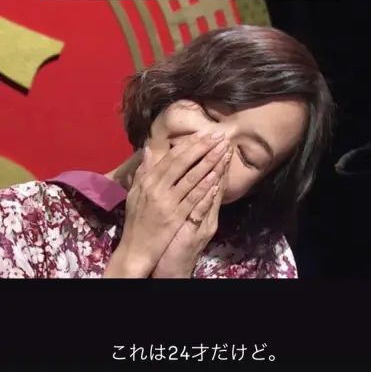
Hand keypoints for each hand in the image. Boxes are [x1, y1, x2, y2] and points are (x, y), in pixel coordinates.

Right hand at [104, 131, 229, 277]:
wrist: (134, 250)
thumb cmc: (136, 221)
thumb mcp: (135, 193)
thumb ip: (143, 171)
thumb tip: (149, 149)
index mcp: (148, 181)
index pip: (171, 157)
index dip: (188, 144)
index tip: (203, 133)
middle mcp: (156, 188)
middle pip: (182, 162)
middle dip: (202, 147)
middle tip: (218, 135)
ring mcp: (166, 202)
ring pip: (190, 178)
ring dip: (208, 162)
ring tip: (222, 150)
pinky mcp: (175, 217)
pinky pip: (192, 199)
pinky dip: (204, 187)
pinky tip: (216, 176)